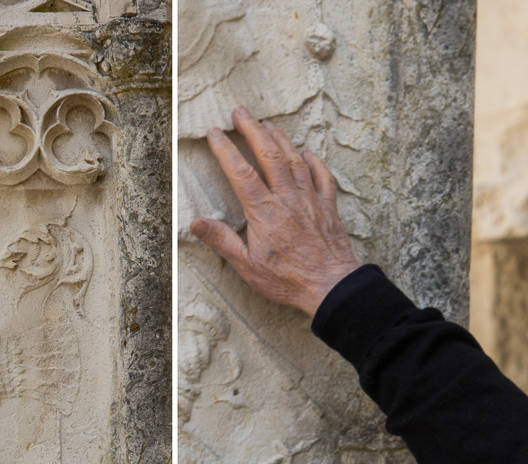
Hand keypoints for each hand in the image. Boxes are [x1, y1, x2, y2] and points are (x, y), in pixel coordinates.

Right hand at [190, 106, 359, 317]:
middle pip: (269, 155)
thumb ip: (222, 242)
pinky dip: (314, 161)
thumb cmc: (288, 281)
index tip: (214, 132)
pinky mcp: (328, 207)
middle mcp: (288, 199)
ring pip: (295, 160)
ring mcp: (311, 200)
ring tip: (268, 124)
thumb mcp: (247, 267)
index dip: (226, 149)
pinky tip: (307, 153)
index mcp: (264, 212)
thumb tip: (195, 223)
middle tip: (240, 111)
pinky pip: (323, 177)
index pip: (240, 172)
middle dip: (253, 129)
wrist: (332, 287)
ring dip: (280, 139)